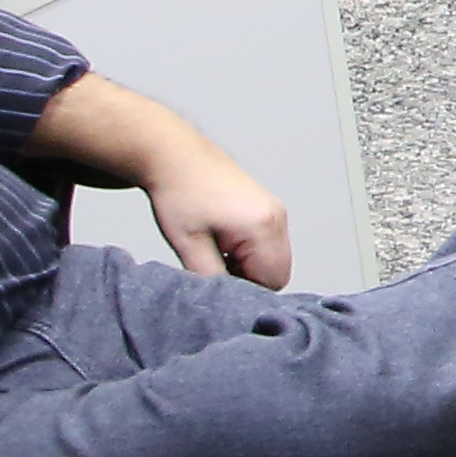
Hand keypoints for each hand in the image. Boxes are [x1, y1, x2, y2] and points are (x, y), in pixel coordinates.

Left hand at [136, 141, 292, 288]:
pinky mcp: (269, 208)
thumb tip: (224, 300)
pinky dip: (252, 251)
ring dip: (250, 264)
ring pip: (275, 259)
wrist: (176, 156)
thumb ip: (210, 278)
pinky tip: (224, 241)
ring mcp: (276, 211)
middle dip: (250, 278)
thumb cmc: (179, 193)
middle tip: (216, 267)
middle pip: (279, 272)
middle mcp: (277, 218)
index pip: (272, 281)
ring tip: (217, 251)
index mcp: (262, 227)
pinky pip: (271, 244)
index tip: (217, 281)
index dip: (245, 288)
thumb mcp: (188, 245)